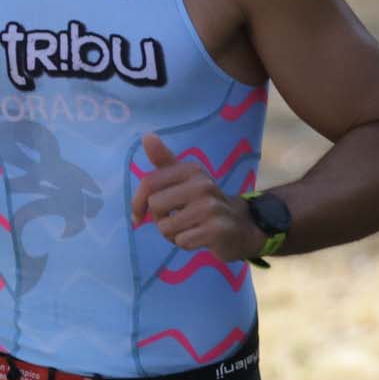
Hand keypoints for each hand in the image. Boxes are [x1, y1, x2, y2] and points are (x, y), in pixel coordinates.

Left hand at [130, 132, 257, 262]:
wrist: (242, 226)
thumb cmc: (205, 203)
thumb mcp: (186, 179)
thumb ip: (164, 160)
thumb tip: (146, 135)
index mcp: (191, 169)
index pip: (149, 183)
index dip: (137, 202)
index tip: (138, 215)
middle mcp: (202, 184)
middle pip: (155, 205)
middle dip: (160, 219)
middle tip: (177, 220)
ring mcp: (210, 207)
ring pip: (166, 227)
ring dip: (172, 234)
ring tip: (189, 229)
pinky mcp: (215, 230)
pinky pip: (181, 241)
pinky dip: (185, 244)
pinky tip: (198, 238)